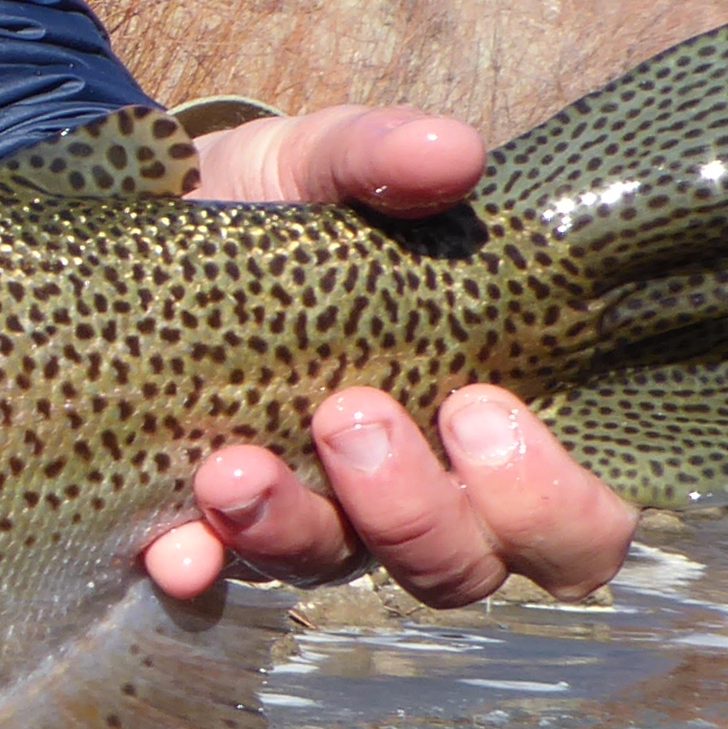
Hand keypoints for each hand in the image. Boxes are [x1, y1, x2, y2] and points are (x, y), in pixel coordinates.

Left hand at [142, 105, 637, 607]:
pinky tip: (178, 547)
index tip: (477, 403)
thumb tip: (452, 153)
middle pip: (459, 568)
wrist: (155, 211)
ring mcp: (308, 514)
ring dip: (289, 528)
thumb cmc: (282, 205)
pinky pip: (211, 575)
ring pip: (332, 569)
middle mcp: (409, 491)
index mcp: (482, 423)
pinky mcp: (206, 518)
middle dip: (413, 510)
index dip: (547, 501)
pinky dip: (199, 567)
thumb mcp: (325, 162)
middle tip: (350, 412)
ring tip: (232, 463)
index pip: (572, 526)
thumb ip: (386, 156)